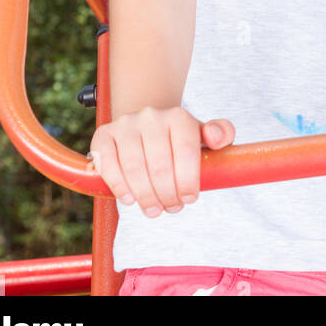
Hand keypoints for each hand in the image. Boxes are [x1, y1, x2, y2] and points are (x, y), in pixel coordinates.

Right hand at [89, 107, 234, 215]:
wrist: (146, 127)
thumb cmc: (178, 140)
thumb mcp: (202, 136)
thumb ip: (222, 134)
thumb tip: (217, 136)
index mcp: (179, 116)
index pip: (185, 151)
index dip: (188, 180)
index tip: (190, 199)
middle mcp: (151, 116)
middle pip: (159, 164)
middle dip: (167, 194)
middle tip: (172, 208)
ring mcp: (126, 124)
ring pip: (134, 167)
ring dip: (145, 195)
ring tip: (154, 210)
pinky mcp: (104, 134)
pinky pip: (108, 163)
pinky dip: (118, 185)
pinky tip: (129, 199)